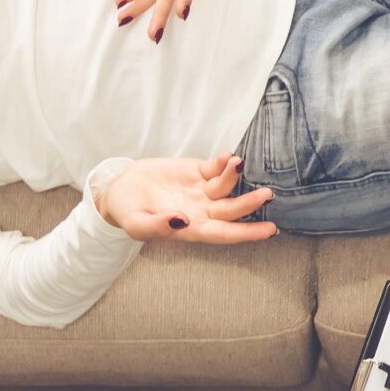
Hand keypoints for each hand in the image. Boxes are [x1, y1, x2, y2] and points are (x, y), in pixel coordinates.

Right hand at [96, 154, 278, 243]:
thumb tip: (182, 221)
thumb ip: (158, 226)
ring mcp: (201, 190)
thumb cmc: (129, 213)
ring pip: (225, 185)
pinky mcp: (196, 171)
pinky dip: (223, 162)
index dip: (247, 233)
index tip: (270, 231)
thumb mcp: (137, 224)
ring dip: (233, 175)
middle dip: (250, 203)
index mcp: (192, 229)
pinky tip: (227, 157)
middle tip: (267, 194)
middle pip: (232, 210)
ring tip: (236, 163)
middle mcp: (202, 211)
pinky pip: (214, 167)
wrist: (119, 190)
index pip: (225, 234)